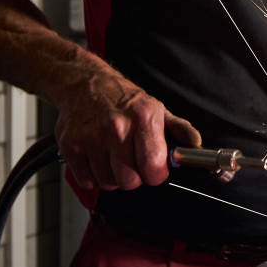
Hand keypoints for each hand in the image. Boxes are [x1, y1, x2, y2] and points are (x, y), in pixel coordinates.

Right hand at [54, 72, 201, 190]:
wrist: (85, 83)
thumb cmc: (123, 99)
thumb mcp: (157, 108)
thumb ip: (179, 128)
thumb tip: (195, 143)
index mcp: (143, 118)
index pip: (153, 166)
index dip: (156, 175)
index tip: (154, 169)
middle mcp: (116, 127)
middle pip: (129, 181)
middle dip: (134, 178)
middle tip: (132, 163)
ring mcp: (91, 136)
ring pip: (108, 183)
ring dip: (112, 176)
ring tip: (113, 157)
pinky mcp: (70, 145)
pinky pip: (87, 180)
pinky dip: (93, 176)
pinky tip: (97, 158)